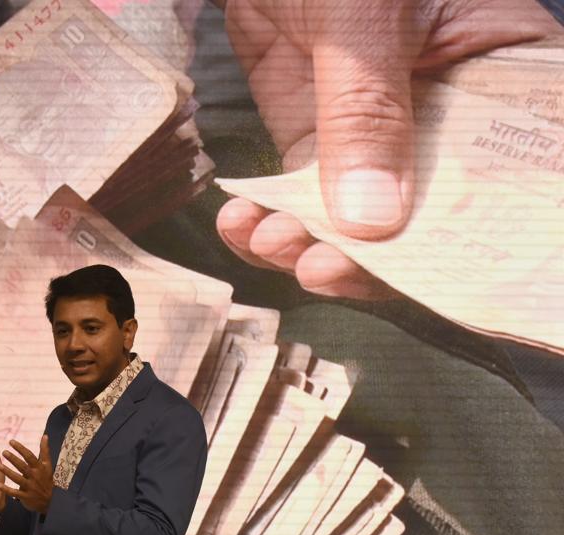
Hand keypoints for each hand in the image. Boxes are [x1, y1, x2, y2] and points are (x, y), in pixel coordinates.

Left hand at [0, 436, 52, 514]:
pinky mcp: (25, 496)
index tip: (11, 441)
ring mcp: (30, 487)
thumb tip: (45, 435)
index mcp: (39, 467)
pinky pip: (14, 493)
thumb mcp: (47, 465)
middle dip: (13, 459)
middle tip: (4, 452)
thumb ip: (45, 450)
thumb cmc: (46, 479)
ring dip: (8, 472)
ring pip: (17, 479)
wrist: (49, 501)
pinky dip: (6, 489)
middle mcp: (34, 476)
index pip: (29, 456)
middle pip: (23, 466)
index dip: (20, 449)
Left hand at [216, 0, 561, 298]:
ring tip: (270, 241)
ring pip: (358, 217)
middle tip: (322, 269)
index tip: (442, 280)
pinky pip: (301, 194)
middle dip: (373, 257)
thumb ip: (367, 111)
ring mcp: (377, 127)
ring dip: (310, 244)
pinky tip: (243, 224)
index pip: (519, 172)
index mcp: (501, 69)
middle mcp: (445, 113)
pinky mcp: (316, 132)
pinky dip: (270, 218)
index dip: (490, 236)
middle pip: (433, 215)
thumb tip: (372, 221)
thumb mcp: (364, 17)